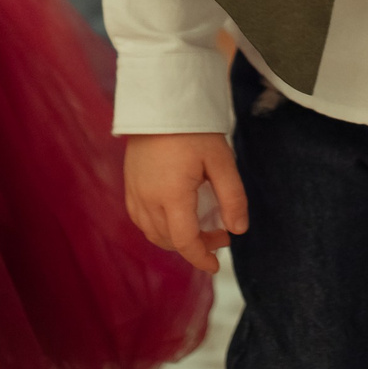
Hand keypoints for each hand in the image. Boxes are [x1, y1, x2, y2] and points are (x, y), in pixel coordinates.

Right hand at [123, 132, 249, 274]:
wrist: (161, 103)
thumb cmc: (193, 129)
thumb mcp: (221, 161)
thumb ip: (232, 197)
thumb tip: (238, 230)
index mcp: (172, 195)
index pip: (185, 242)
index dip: (201, 258)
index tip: (216, 265)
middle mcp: (148, 199)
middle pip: (169, 240)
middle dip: (195, 246)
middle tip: (220, 233)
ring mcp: (135, 192)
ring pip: (152, 233)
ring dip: (175, 239)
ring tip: (199, 227)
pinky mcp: (129, 184)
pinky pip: (140, 219)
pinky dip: (158, 228)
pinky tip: (174, 218)